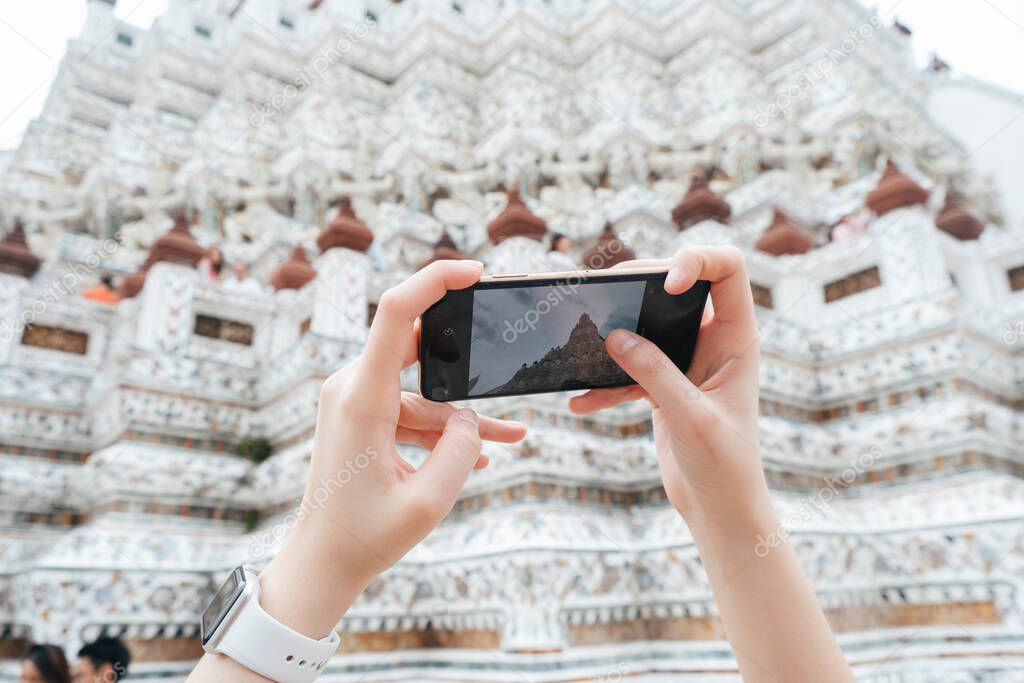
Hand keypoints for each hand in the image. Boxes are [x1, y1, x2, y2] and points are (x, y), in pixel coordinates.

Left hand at [258, 260, 526, 637]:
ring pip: (422, 390)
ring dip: (462, 414)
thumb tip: (473, 419)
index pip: (397, 312)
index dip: (436, 279)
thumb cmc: (365, 537)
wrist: (321, 564)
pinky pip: (410, 411)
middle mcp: (352, 388)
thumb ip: (462, 449)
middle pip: (416, 343)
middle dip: (465, 353)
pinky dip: (441, 429)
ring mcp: (355, 402)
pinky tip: (479, 455)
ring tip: (513, 435)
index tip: (475, 272)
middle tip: (501, 356)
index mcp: (362, 396)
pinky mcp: (360, 419)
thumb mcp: (429, 500)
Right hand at [569, 246, 767, 527]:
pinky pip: (628, 368)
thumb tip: (613, 336)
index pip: (728, 269)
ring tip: (583, 338)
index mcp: (737, 338)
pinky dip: (605, 382)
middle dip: (638, 287)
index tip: (667, 284)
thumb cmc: (725, 465)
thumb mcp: (689, 416)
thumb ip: (654, 372)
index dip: (697, 261)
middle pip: (676, 287)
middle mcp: (713, 340)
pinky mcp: (663, 384)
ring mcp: (685, 360)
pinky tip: (581, 403)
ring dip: (614, 331)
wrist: (720, 508)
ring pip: (646, 324)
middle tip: (605, 296)